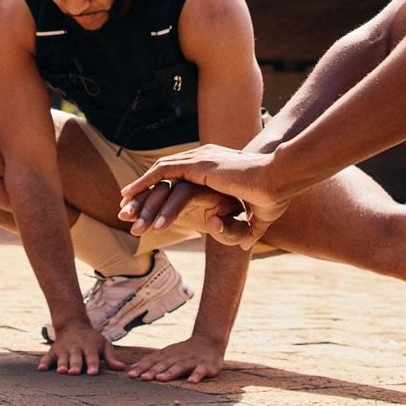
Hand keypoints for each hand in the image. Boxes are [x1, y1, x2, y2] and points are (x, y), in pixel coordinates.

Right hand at [37, 321, 125, 375]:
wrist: (73, 324)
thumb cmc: (91, 339)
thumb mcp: (103, 344)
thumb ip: (111, 357)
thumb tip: (122, 368)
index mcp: (90, 347)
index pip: (92, 357)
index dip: (93, 365)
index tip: (93, 373)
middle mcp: (76, 348)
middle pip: (76, 358)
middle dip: (76, 365)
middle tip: (75, 373)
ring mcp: (64, 350)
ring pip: (62, 358)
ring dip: (62, 365)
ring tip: (61, 372)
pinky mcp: (54, 351)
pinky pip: (48, 357)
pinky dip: (44, 363)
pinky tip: (41, 370)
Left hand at [119, 145, 291, 247]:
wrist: (282, 180)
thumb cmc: (276, 196)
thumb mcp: (260, 219)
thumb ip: (249, 230)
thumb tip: (245, 245)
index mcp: (215, 170)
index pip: (180, 182)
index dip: (162, 197)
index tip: (146, 214)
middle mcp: (204, 160)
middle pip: (165, 178)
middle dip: (143, 197)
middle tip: (126, 213)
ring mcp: (200, 160)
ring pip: (160, 176)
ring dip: (140, 194)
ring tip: (124, 211)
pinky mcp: (198, 165)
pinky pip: (163, 173)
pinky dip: (144, 184)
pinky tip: (129, 196)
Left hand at [127, 334, 224, 382]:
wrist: (208, 341)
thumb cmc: (184, 351)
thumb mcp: (166, 354)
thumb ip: (151, 361)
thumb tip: (132, 369)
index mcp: (167, 355)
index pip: (152, 361)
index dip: (141, 368)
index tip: (131, 376)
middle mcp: (177, 357)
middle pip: (163, 365)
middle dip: (152, 371)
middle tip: (142, 378)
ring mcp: (191, 361)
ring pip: (179, 367)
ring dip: (170, 373)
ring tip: (161, 379)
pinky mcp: (204, 366)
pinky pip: (200, 371)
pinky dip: (196, 375)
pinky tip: (191, 382)